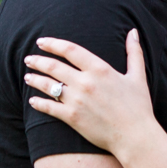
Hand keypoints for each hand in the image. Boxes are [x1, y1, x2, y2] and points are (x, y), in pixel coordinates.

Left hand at [24, 30, 155, 154]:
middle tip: (28, 59)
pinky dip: (38, 103)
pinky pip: (49, 107)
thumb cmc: (138, 106)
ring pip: (49, 86)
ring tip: (27, 77)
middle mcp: (85, 82)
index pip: (70, 50)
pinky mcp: (72, 118)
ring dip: (35, 80)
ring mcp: (77, 100)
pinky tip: (33, 100)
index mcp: (100, 69)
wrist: (134, 136)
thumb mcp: (138, 76)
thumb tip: (133, 31)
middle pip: (54, 66)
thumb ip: (134, 52)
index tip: (41, 42)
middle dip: (38, 61)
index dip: (53, 44)